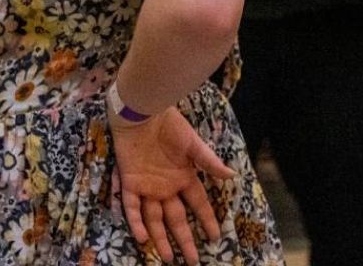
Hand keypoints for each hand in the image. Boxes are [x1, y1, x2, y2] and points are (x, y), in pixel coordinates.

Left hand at [111, 107, 234, 264]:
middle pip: (176, 218)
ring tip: (168, 257)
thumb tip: (231, 176)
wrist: (143, 112)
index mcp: (183, 177)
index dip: (206, 220)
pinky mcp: (130, 182)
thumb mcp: (193, 144)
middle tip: (193, 259)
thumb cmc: (170, 126)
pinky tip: (143, 238)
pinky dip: (137, 222)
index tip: (216, 237)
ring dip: (160, 237)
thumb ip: (209, 162)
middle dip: (185, 239)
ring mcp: (148, 186)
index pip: (198, 204)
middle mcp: (166, 187)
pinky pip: (132, 207)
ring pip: (154, 218)